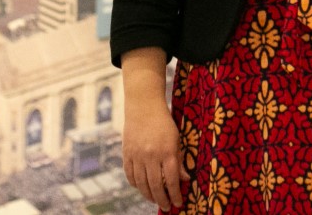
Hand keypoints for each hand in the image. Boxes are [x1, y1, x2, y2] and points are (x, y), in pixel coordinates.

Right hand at [122, 96, 188, 210]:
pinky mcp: (127, 153)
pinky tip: (142, 188)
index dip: (175, 194)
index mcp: (167, 151)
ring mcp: (137, 155)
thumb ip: (179, 160)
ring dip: (149, 195)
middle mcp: (151, 155)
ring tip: (155, 200)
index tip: (178, 203)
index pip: (171, 180)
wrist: (143, 106)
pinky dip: (135, 185)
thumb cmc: (164, 123)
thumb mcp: (176, 140)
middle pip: (156, 185)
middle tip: (168, 207)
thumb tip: (185, 179)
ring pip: (142, 183)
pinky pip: (130, 175)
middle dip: (162, 199)